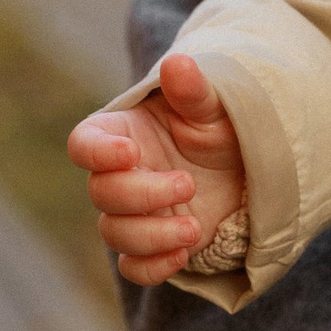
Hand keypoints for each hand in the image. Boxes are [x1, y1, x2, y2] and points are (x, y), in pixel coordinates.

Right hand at [67, 54, 247, 283]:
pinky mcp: (152, 245)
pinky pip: (133, 267)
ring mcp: (133, 213)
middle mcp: (119, 175)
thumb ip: (193, 90)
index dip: (97, 152)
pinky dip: (152, 267)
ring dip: (151, 235)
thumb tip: (177, 63)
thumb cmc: (221, 128)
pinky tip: (184, 255)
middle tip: (188, 185)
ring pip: (114, 234)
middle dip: (142, 194)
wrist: (246, 169)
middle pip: (101, 194)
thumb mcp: (213, 107)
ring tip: (195, 229)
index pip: (84, 144)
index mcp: (121, 134)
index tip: (130, 152)